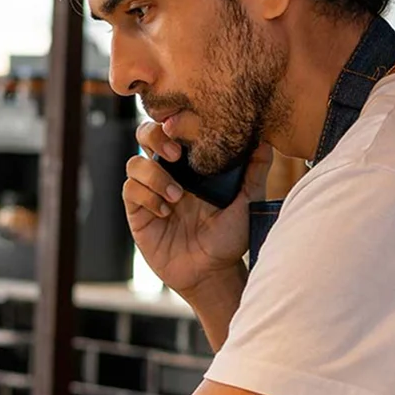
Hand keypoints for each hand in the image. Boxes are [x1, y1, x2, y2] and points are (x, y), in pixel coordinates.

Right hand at [123, 120, 272, 297]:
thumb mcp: (248, 201)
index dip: (174, 122)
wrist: (212, 272)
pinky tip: (166, 212)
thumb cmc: (230, 237)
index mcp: (191, 164)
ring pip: (134, 164)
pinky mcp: (138, 212)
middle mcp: (168, 173)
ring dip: (154, 175)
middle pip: (144, 136)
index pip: (174, 129)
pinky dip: (147, 197)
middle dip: (154, 136)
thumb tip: (264, 139)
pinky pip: (130, 191)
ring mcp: (150, 192)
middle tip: (175, 154)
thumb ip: (255, 171)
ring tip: (177, 196)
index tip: (187, 133)